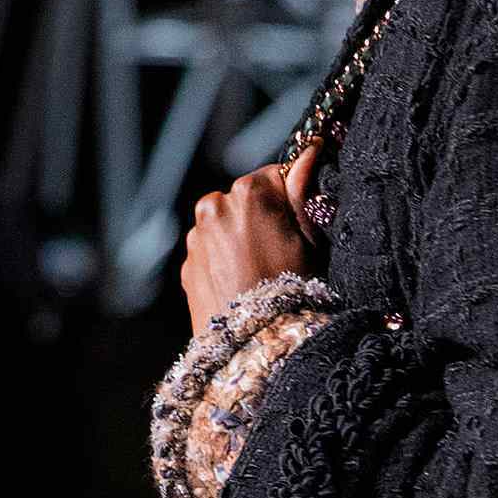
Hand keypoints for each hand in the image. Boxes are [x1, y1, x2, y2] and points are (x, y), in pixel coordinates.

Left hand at [181, 142, 326, 334]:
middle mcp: (213, 207)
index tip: (300, 226)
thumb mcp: (310, 241)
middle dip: (261, 218)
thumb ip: (302, 192)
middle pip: (245, 201)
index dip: (290, 201)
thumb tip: (307, 153)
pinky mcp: (188, 265)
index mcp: (247, 194)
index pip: (274, 177)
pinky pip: (211, 253)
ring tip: (260, 274)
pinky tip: (243, 285)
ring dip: (240, 240)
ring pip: (226, 226)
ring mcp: (196, 238)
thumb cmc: (290, 292)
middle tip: (282, 254)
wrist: (252, 344)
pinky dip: (225, 262)